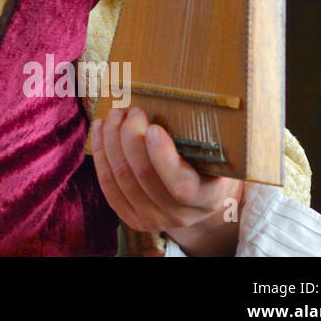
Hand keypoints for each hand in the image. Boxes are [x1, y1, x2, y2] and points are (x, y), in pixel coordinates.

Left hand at [91, 106, 243, 255]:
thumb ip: (205, 139)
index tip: (152, 127)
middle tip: (134, 110)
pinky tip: (100, 128)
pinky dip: (100, 152)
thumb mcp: (220, 155)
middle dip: (131, 136)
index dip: (162, 156)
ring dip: (112, 139)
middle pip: (143, 175)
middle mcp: (179, 216)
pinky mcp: (130, 216)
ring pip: (121, 176)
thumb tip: (179, 100)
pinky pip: (107, 184)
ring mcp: (152, 219)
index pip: (180, 184)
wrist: (201, 198)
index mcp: (206, 200)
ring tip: (117, 114)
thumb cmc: (211, 165)